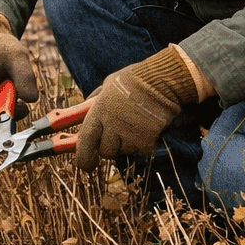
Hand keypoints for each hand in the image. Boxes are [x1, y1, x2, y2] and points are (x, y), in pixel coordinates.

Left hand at [73, 46, 198, 171]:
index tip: (86, 164)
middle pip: (106, 152)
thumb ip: (95, 101)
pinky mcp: (146, 141)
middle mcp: (111, 126)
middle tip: (118, 136)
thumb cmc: (134, 80)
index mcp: (98, 112)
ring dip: (128, 143)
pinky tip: (147, 126)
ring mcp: (129, 135)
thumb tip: (84, 108)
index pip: (84, 141)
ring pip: (125, 151)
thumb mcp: (108, 86)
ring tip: (135, 124)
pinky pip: (141, 150)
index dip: (83, 157)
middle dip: (110, 148)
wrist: (161, 81)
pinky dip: (144, 142)